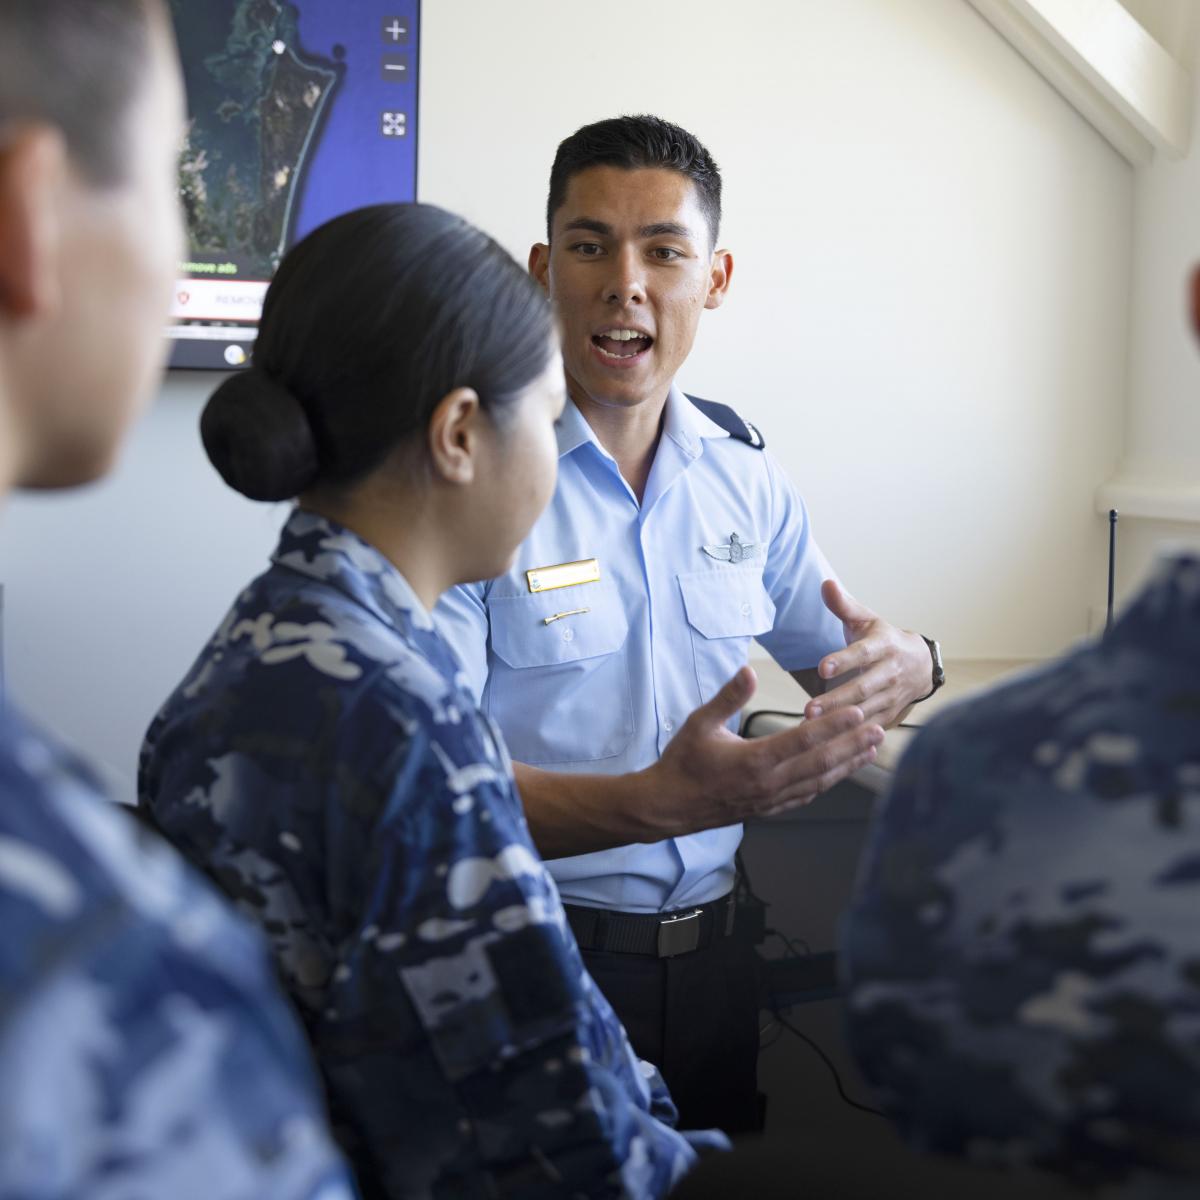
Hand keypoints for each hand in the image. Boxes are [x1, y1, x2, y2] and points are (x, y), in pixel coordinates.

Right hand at [648, 666, 884, 834]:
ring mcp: (771, 799)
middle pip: (821, 762)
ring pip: (820, 781)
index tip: (857, 712)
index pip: (803, 741)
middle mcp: (768, 783)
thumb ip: (728, 697)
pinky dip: (829, 782)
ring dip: (848, 764)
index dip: (833, 726)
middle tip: (880, 728)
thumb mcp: (699, 723)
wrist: (669, 806)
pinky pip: (807, 795)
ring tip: (872, 748)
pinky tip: (843, 771)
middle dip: (853, 744)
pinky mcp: (770, 809)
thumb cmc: (683, 763)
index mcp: (753, 761)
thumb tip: (748, 669)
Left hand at [804, 580, 932, 727]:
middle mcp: (891, 672)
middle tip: (809, 709)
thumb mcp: (866, 620)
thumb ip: (843, 606)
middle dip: (836, 700)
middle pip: (863, 688)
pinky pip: (869, 728)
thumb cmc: (884, 639)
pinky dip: (851, 736)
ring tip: (812, 727)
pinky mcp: (891, 715)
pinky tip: (827, 742)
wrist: (922, 665)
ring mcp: (893, 696)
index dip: (844, 660)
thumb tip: (825, 583)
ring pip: (866, 711)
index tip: (823, 668)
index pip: (862, 653)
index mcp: (884, 645)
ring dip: (840, 721)